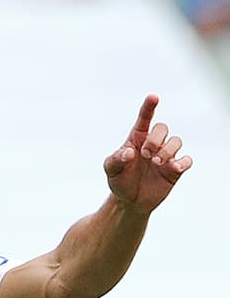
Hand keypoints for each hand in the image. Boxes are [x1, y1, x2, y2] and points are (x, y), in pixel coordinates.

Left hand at [103, 95, 192, 214]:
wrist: (129, 200)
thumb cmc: (119, 180)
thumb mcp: (110, 170)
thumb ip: (116, 159)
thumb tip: (130, 152)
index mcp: (136, 139)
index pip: (144, 119)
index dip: (149, 107)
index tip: (153, 97)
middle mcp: (153, 144)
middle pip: (162, 128)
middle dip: (155, 139)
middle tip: (145, 154)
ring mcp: (166, 156)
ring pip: (176, 141)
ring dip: (167, 150)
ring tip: (156, 162)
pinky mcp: (175, 169)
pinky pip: (187, 160)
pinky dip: (182, 162)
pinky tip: (173, 168)